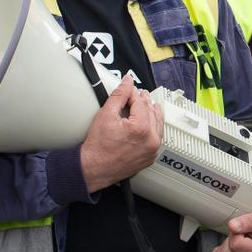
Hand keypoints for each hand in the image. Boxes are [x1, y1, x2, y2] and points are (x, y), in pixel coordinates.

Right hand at [80, 76, 163, 192]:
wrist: (93, 169)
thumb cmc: (97, 147)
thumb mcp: (106, 115)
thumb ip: (119, 95)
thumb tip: (127, 82)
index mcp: (141, 128)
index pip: (141, 103)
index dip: (134, 93)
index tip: (130, 88)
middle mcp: (150, 140)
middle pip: (151, 112)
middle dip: (144, 101)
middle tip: (140, 93)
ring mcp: (152, 150)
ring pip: (157, 124)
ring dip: (153, 113)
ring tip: (150, 104)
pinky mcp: (150, 156)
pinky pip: (157, 138)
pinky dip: (154, 127)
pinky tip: (151, 122)